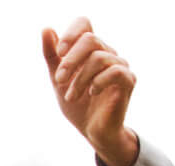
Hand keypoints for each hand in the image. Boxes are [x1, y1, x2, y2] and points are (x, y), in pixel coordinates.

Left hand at [42, 17, 138, 165]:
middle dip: (70, 60)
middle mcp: (107, 53)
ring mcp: (120, 65)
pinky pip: (114, 71)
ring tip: (71, 96)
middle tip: (59, 80)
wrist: (93, 132)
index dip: (70, 33)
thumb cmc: (78, 105)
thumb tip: (46, 29)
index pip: (84, 24)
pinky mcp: (128, 80)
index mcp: (90, 50)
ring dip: (80, 78)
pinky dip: (97, 82)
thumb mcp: (58, 80)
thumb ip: (52, 57)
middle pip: (90, 39)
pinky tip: (90, 94)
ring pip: (99, 57)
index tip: (58, 52)